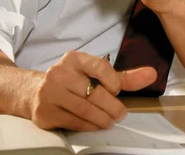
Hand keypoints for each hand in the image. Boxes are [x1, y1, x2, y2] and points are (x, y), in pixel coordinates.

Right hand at [30, 51, 155, 130]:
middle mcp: (60, 73)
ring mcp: (50, 93)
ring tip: (111, 121)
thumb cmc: (72, 81)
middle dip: (112, 106)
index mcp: (74, 59)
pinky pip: (74, 121)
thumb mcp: (94, 74)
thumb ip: (123, 77)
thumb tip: (152, 75)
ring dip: (103, 119)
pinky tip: (96, 125)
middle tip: (121, 114)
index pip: (100, 67)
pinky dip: (90, 126)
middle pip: (94, 92)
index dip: (114, 81)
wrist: (33, 91)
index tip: (117, 90)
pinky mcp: (45, 112)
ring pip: (85, 109)